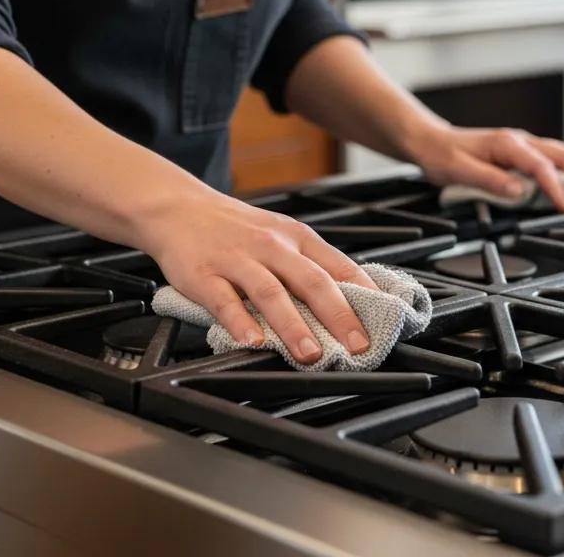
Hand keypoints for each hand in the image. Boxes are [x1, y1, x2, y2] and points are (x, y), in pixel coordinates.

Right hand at [140, 194, 377, 363]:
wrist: (179, 207)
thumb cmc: (235, 228)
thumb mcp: (279, 234)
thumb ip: (308, 264)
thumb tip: (349, 302)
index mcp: (295, 237)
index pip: (338, 265)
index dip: (364, 294)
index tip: (384, 320)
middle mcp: (271, 245)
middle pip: (311, 280)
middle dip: (338, 315)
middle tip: (358, 346)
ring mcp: (237, 259)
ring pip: (271, 292)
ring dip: (294, 325)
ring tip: (311, 354)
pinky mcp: (204, 274)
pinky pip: (225, 300)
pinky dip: (241, 322)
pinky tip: (253, 342)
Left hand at [408, 123, 563, 212]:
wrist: (429, 141)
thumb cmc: (442, 155)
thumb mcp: (459, 170)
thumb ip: (489, 180)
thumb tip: (518, 191)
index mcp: (506, 144)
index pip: (540, 166)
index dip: (556, 187)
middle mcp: (518, 141)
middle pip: (559, 152)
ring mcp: (520, 144)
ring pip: (559, 150)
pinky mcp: (519, 151)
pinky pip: (550, 155)